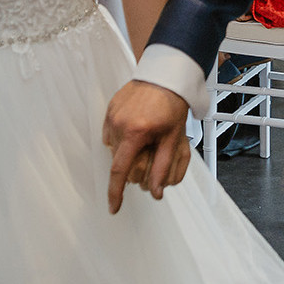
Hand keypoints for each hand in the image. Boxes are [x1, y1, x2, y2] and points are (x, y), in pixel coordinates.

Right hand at [102, 80, 191, 213]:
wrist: (166, 75)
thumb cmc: (173, 103)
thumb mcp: (173, 138)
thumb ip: (163, 167)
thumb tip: (156, 192)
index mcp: (135, 132)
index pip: (120, 171)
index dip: (115, 193)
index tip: (113, 208)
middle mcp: (119, 124)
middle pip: (119, 160)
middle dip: (132, 164)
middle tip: (150, 152)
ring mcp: (112, 116)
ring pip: (115, 148)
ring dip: (127, 150)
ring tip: (146, 136)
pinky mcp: (110, 109)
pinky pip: (111, 133)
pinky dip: (122, 137)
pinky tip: (136, 128)